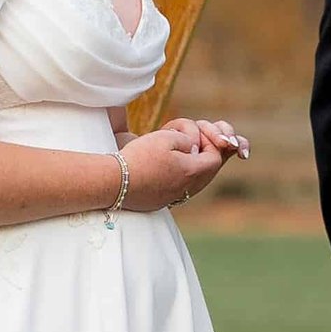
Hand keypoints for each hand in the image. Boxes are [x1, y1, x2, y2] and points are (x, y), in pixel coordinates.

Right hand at [117, 119, 243, 212]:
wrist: (114, 183)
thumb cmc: (140, 158)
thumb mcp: (167, 137)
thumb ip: (189, 138)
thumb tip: (195, 146)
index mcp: (193, 173)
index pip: (216, 156)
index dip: (209, 139)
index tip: (192, 131)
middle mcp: (189, 188)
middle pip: (209, 167)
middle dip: (202, 147)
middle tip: (184, 136)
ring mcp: (176, 196)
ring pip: (196, 176)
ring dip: (190, 158)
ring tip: (172, 145)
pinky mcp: (164, 199)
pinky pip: (181, 184)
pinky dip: (179, 169)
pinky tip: (166, 160)